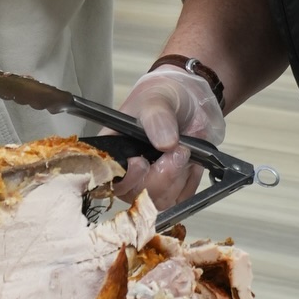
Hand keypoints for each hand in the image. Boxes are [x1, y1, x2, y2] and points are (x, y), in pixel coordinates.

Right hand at [111, 67, 221, 208]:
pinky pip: (181, 198)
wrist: (189, 102)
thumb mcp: (157, 99)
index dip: (125, 177)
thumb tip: (165, 143)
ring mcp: (149, 183)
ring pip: (160, 200)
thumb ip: (157, 118)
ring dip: (180, 176)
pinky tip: (192, 160)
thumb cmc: (162, 97)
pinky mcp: (171, 190)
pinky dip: (191, 180)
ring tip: (187, 149)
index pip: (106, 177)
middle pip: (136, 194)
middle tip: (179, 149)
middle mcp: (126, 172)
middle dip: (162, 175)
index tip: (142, 162)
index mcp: (112, 149)